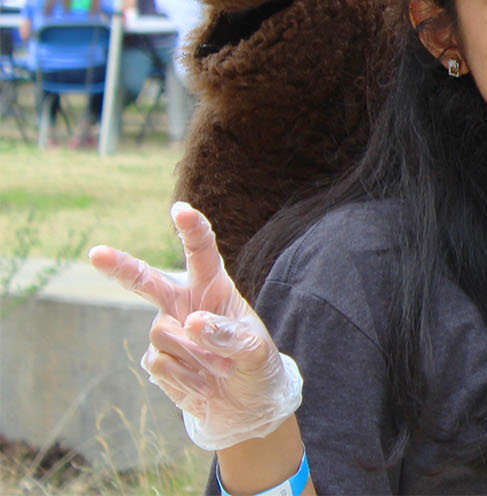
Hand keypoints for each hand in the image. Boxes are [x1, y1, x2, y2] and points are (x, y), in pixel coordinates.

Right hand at [89, 202, 301, 450]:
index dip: (192, 231)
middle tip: (96, 254)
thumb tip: (192, 322)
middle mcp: (186, 304)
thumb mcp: (257, 351)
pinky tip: (204, 385)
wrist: (245, 408)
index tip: (181, 211)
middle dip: (121, 267)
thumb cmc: (257, 368)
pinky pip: (161, 364)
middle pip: (148, 281)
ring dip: (196, 356)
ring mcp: (169, 332)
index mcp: (215, 289)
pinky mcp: (157, 360)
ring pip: (164, 334)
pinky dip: (186, 378)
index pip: (202, 255)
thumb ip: (229, 335)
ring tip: (221, 370)